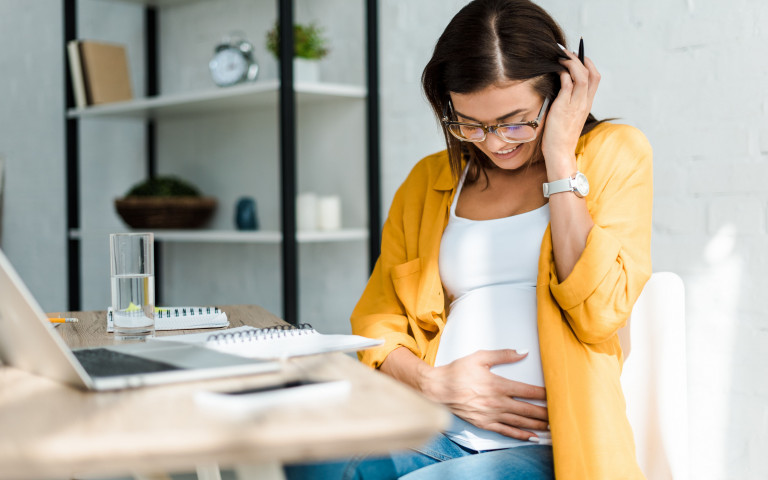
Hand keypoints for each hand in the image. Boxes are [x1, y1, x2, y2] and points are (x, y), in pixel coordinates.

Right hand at [420, 349, 548, 440]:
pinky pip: (506, 431)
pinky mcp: (485, 423)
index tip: (556, 395)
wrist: (438, 389)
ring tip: (552, 426)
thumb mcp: (480, 357)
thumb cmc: (458, 371)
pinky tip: (532, 436)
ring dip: (537, 424)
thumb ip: (503, 355)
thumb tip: (523, 352)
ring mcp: (491, 415)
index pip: (527, 391)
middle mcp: (497, 402)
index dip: (543, 394)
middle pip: (527, 410)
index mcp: (498, 385)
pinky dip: (521, 435)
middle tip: (559, 414)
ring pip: (520, 422)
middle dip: (545, 412)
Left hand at [541, 47, 600, 178]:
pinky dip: (563, 72)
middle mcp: (584, 102)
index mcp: (587, 104)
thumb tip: (559, 87)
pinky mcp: (564, 106)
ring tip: (560, 55)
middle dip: (580, 58)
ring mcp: (576, 104)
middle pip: (592, 73)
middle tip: (567, 51)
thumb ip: (567, 102)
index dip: (588, 64)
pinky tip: (556, 68)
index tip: (577, 56)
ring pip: (581, 75)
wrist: (559, 152)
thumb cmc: (559, 137)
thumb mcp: (566, 116)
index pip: (595, 78)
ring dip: (571, 62)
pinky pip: (568, 83)